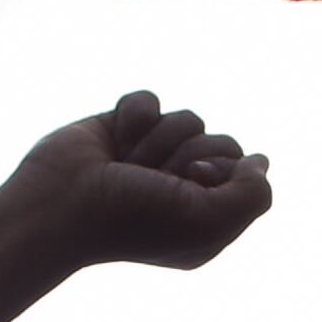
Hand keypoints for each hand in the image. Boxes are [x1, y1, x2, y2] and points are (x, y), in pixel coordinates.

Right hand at [0, 90, 271, 298]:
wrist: (60, 205)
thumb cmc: (132, 220)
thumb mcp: (210, 221)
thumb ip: (254, 194)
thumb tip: (260, 161)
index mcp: (205, 220)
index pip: (246, 171)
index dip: (223, 168)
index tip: (193, 182)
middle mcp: (181, 190)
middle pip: (222, 141)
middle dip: (189, 153)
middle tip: (156, 179)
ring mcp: (152, 159)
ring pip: (188, 118)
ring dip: (158, 140)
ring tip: (128, 165)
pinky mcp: (122, 130)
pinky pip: (150, 100)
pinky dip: (132, 116)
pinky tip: (114, 141)